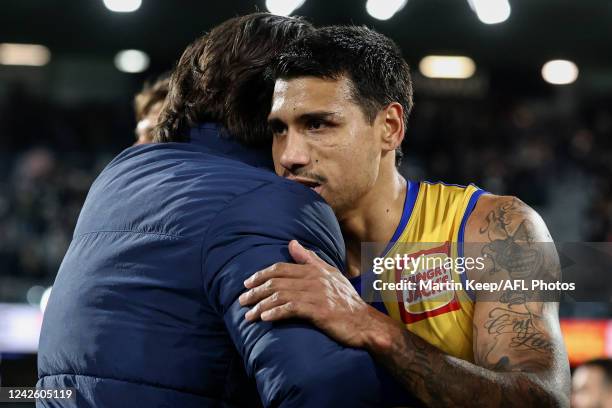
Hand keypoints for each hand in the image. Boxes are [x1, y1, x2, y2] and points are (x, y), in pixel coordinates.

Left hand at [239, 240, 381, 348]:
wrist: (364, 322)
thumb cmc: (346, 300)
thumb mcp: (330, 274)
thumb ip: (310, 259)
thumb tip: (292, 243)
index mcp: (314, 270)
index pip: (281, 268)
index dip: (261, 275)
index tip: (247, 283)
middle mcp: (314, 279)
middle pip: (277, 281)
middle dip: (256, 291)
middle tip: (242, 300)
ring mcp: (316, 295)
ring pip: (280, 296)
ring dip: (261, 305)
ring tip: (249, 315)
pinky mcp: (319, 311)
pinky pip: (292, 309)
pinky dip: (276, 313)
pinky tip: (265, 318)